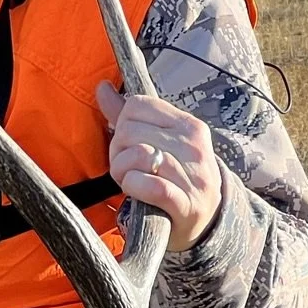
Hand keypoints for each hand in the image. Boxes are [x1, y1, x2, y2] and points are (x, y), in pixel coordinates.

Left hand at [95, 84, 223, 252]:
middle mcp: (194, 145)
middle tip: (127, 168)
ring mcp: (192, 174)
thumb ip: (127, 115)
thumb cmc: (174, 177)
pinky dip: (132, 186)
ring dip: (122, 172)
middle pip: (129, 131)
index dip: (122, 125)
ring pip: (136, 155)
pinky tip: (136, 190)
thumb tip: (101, 87)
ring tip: (131, 180)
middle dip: (117, 152)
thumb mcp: (158, 142)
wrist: (206, 220)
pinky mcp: (184, 202)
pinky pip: (146, 184)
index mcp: (188, 125)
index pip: (137, 105)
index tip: (128, 145)